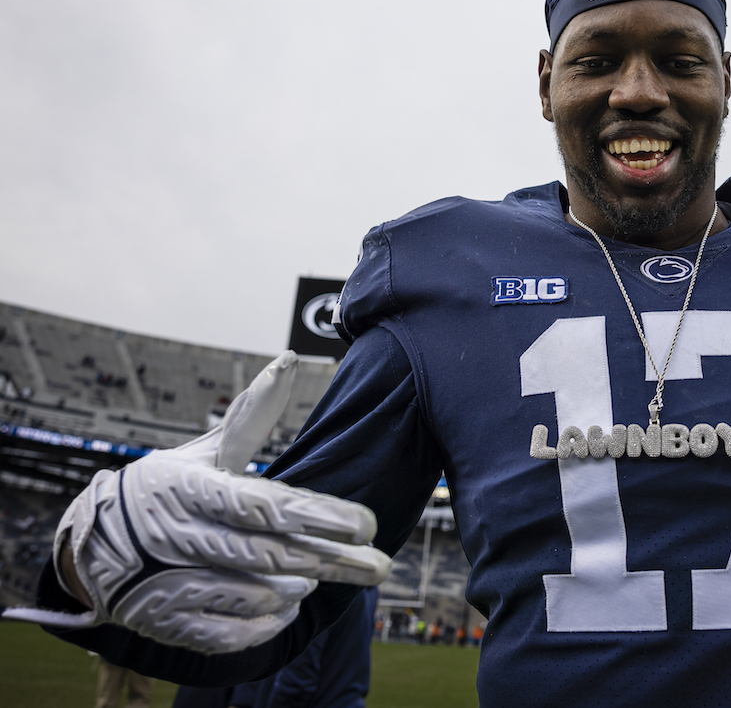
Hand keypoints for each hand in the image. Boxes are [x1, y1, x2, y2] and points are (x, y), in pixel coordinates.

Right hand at [4, 351, 390, 652]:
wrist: (89, 545)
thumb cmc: (162, 490)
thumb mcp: (201, 453)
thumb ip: (249, 415)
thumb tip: (288, 361)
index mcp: (191, 490)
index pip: (263, 505)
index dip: (318, 517)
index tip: (365, 524)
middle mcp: (179, 536)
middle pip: (269, 554)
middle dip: (331, 561)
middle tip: (378, 565)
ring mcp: (168, 583)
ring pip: (251, 593)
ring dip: (298, 587)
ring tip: (330, 577)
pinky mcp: (166, 621)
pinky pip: (225, 632)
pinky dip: (264, 624)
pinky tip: (290, 608)